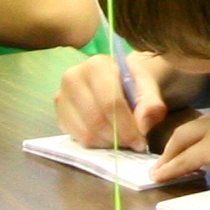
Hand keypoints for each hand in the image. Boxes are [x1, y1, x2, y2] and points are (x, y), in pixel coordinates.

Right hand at [52, 53, 167, 150]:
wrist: (116, 77)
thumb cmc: (132, 80)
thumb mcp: (148, 86)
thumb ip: (150, 104)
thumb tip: (142, 126)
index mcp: (97, 65)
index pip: (110, 103)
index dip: (127, 127)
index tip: (140, 142)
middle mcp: (73, 77)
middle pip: (96, 120)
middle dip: (118, 138)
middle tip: (133, 144)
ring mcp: (62, 96)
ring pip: (85, 133)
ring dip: (107, 143)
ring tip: (122, 140)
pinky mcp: (59, 113)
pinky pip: (76, 138)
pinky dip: (95, 144)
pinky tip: (107, 137)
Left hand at [149, 98, 209, 196]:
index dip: (201, 135)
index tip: (193, 148)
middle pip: (195, 126)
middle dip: (179, 143)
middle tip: (168, 159)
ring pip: (185, 139)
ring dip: (170, 156)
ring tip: (160, 170)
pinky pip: (184, 159)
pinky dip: (170, 169)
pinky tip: (160, 177)